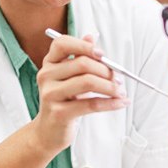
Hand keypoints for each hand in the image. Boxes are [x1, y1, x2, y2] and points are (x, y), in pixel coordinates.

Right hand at [33, 34, 128, 152]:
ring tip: (120, 91)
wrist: (49, 131)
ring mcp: (50, 94)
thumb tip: (91, 37)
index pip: (62, 43)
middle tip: (118, 78)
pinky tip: (121, 103)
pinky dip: (111, 103)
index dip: (84, 46)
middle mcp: (46, 75)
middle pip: (82, 63)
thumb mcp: (70, 77)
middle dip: (106, 70)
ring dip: (110, 86)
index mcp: (49, 63)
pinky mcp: (59, 113)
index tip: (103, 55)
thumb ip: (80, 57)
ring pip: (88, 82)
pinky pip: (91, 104)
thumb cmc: (64, 100)